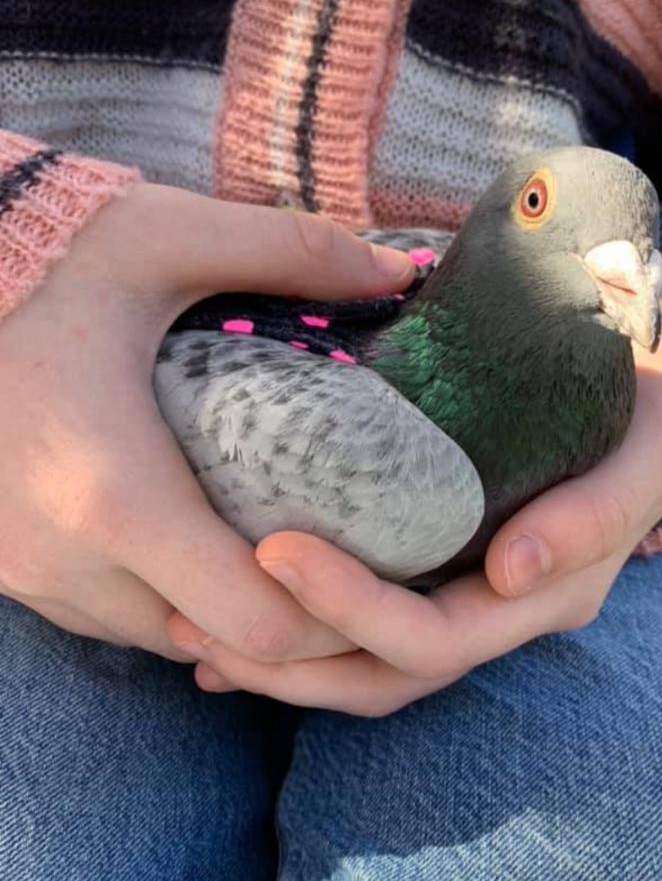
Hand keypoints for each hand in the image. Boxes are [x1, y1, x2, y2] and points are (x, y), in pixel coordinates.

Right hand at [0, 181, 414, 658]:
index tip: (367, 559)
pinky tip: (184, 537)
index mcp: (117, 493)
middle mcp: (66, 558)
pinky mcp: (1, 563)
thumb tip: (402, 274)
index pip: (257, 624)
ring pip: (157, 636)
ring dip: (219, 611)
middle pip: (215, 645)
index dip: (331, 612)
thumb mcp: (168, 236)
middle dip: (286, 617)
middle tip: (333, 555)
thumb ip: (296, 253)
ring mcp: (25, 572)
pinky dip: (161, 598)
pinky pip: (104, 615)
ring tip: (266, 544)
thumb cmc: (38, 252)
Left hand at [171, 258, 661, 711]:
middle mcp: (498, 614)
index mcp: (548, 594)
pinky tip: (230, 621)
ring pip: (364, 668)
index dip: (354, 611)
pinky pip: (362, 627)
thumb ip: (601, 513)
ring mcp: (465, 597)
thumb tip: (513, 573)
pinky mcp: (436, 570)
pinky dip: (295, 635)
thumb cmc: (645, 406)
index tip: (275, 553)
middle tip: (194, 615)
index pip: (438, 637)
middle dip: (290, 654)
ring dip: (278, 663)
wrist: (639, 391)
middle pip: (385, 673)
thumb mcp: (654, 446)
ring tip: (191, 634)